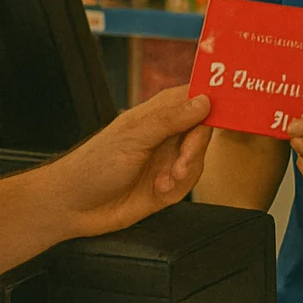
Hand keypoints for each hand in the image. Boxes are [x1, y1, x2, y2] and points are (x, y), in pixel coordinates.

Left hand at [46, 87, 211, 238]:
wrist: (75, 206)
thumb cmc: (94, 164)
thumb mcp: (134, 137)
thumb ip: (170, 119)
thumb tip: (204, 101)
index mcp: (156, 113)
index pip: (194, 97)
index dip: (212, 100)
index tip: (228, 108)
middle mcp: (165, 134)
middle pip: (202, 130)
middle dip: (196, 147)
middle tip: (183, 160)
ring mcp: (167, 159)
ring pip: (199, 159)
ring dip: (185, 171)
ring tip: (165, 180)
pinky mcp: (168, 186)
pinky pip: (191, 183)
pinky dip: (179, 188)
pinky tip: (159, 190)